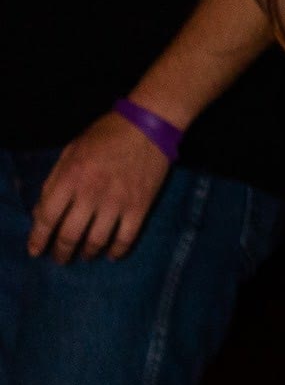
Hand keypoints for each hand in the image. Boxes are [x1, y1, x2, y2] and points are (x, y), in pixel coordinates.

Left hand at [28, 111, 172, 260]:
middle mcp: (91, 193)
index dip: (39, 238)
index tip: (36, 251)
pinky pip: (126, 238)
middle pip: (70, 235)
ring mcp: (117, 202)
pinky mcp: (140, 206)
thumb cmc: (105, 135)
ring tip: (85, 255)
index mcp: (71, 177)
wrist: (149, 125)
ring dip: (88, 253)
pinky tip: (112, 255)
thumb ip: (53, 181)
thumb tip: (41, 213)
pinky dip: (117, 251)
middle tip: (61, 259)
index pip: (47, 217)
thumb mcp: (70, 152)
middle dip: (62, 252)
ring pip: (97, 241)